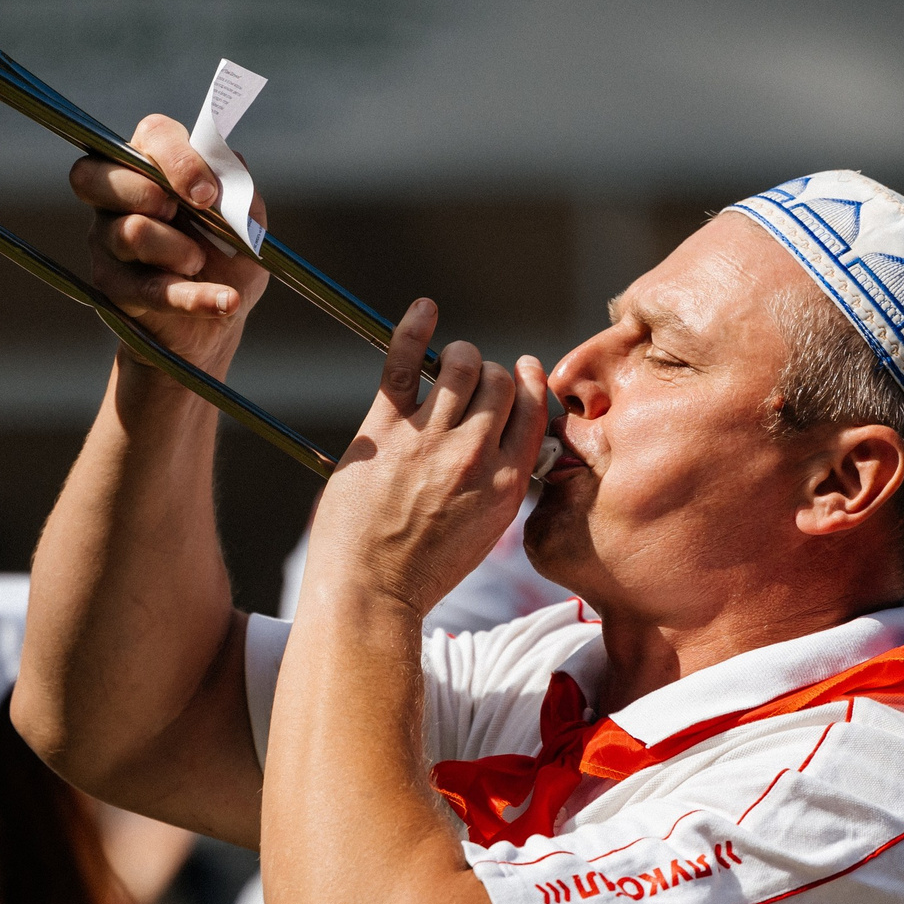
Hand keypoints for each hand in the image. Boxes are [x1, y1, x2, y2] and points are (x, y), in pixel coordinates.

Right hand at [69, 114, 271, 371]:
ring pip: (129, 232)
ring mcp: (106, 242)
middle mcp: (114, 198)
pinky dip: (196, 297)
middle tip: (189, 213)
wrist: (219, 321)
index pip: (150, 135)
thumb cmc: (227, 256)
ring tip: (198, 262)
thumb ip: (238, 188)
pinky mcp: (113, 288)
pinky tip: (228, 301)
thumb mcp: (247, 220)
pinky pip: (149, 288)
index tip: (209, 194)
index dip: (177, 158)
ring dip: (179, 249)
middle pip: (95, 174)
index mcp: (150, 164)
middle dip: (150, 191)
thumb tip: (223, 163)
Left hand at [307, 300, 549, 617]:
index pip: (534, 411)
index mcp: (507, 484)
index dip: (530, 384)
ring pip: (463, 366)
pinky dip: (414, 330)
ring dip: (460, 356)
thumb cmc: (421, 571)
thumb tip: (505, 444)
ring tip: (451, 361)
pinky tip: (423, 310)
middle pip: (500, 383)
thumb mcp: (484, 533)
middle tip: (473, 381)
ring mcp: (429, 441)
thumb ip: (499, 485)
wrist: (369, 593)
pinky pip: (406, 364)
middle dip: (491, 374)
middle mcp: (475, 456)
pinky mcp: (384, 431)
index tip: (523, 371)